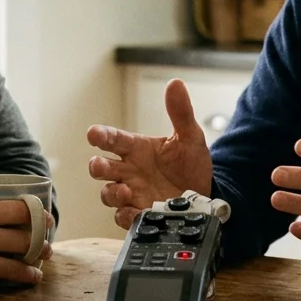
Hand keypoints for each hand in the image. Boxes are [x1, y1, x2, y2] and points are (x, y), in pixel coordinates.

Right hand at [87, 79, 212, 228]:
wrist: (206, 193)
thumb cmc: (191, 163)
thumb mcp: (190, 137)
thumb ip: (181, 112)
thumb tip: (176, 83)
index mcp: (136, 149)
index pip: (113, 139)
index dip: (101, 135)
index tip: (93, 133)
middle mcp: (129, 171)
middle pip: (101, 167)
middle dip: (97, 166)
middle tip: (100, 165)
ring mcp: (132, 193)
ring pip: (108, 194)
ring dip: (112, 193)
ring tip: (125, 191)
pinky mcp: (140, 213)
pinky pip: (124, 216)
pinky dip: (125, 215)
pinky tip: (134, 212)